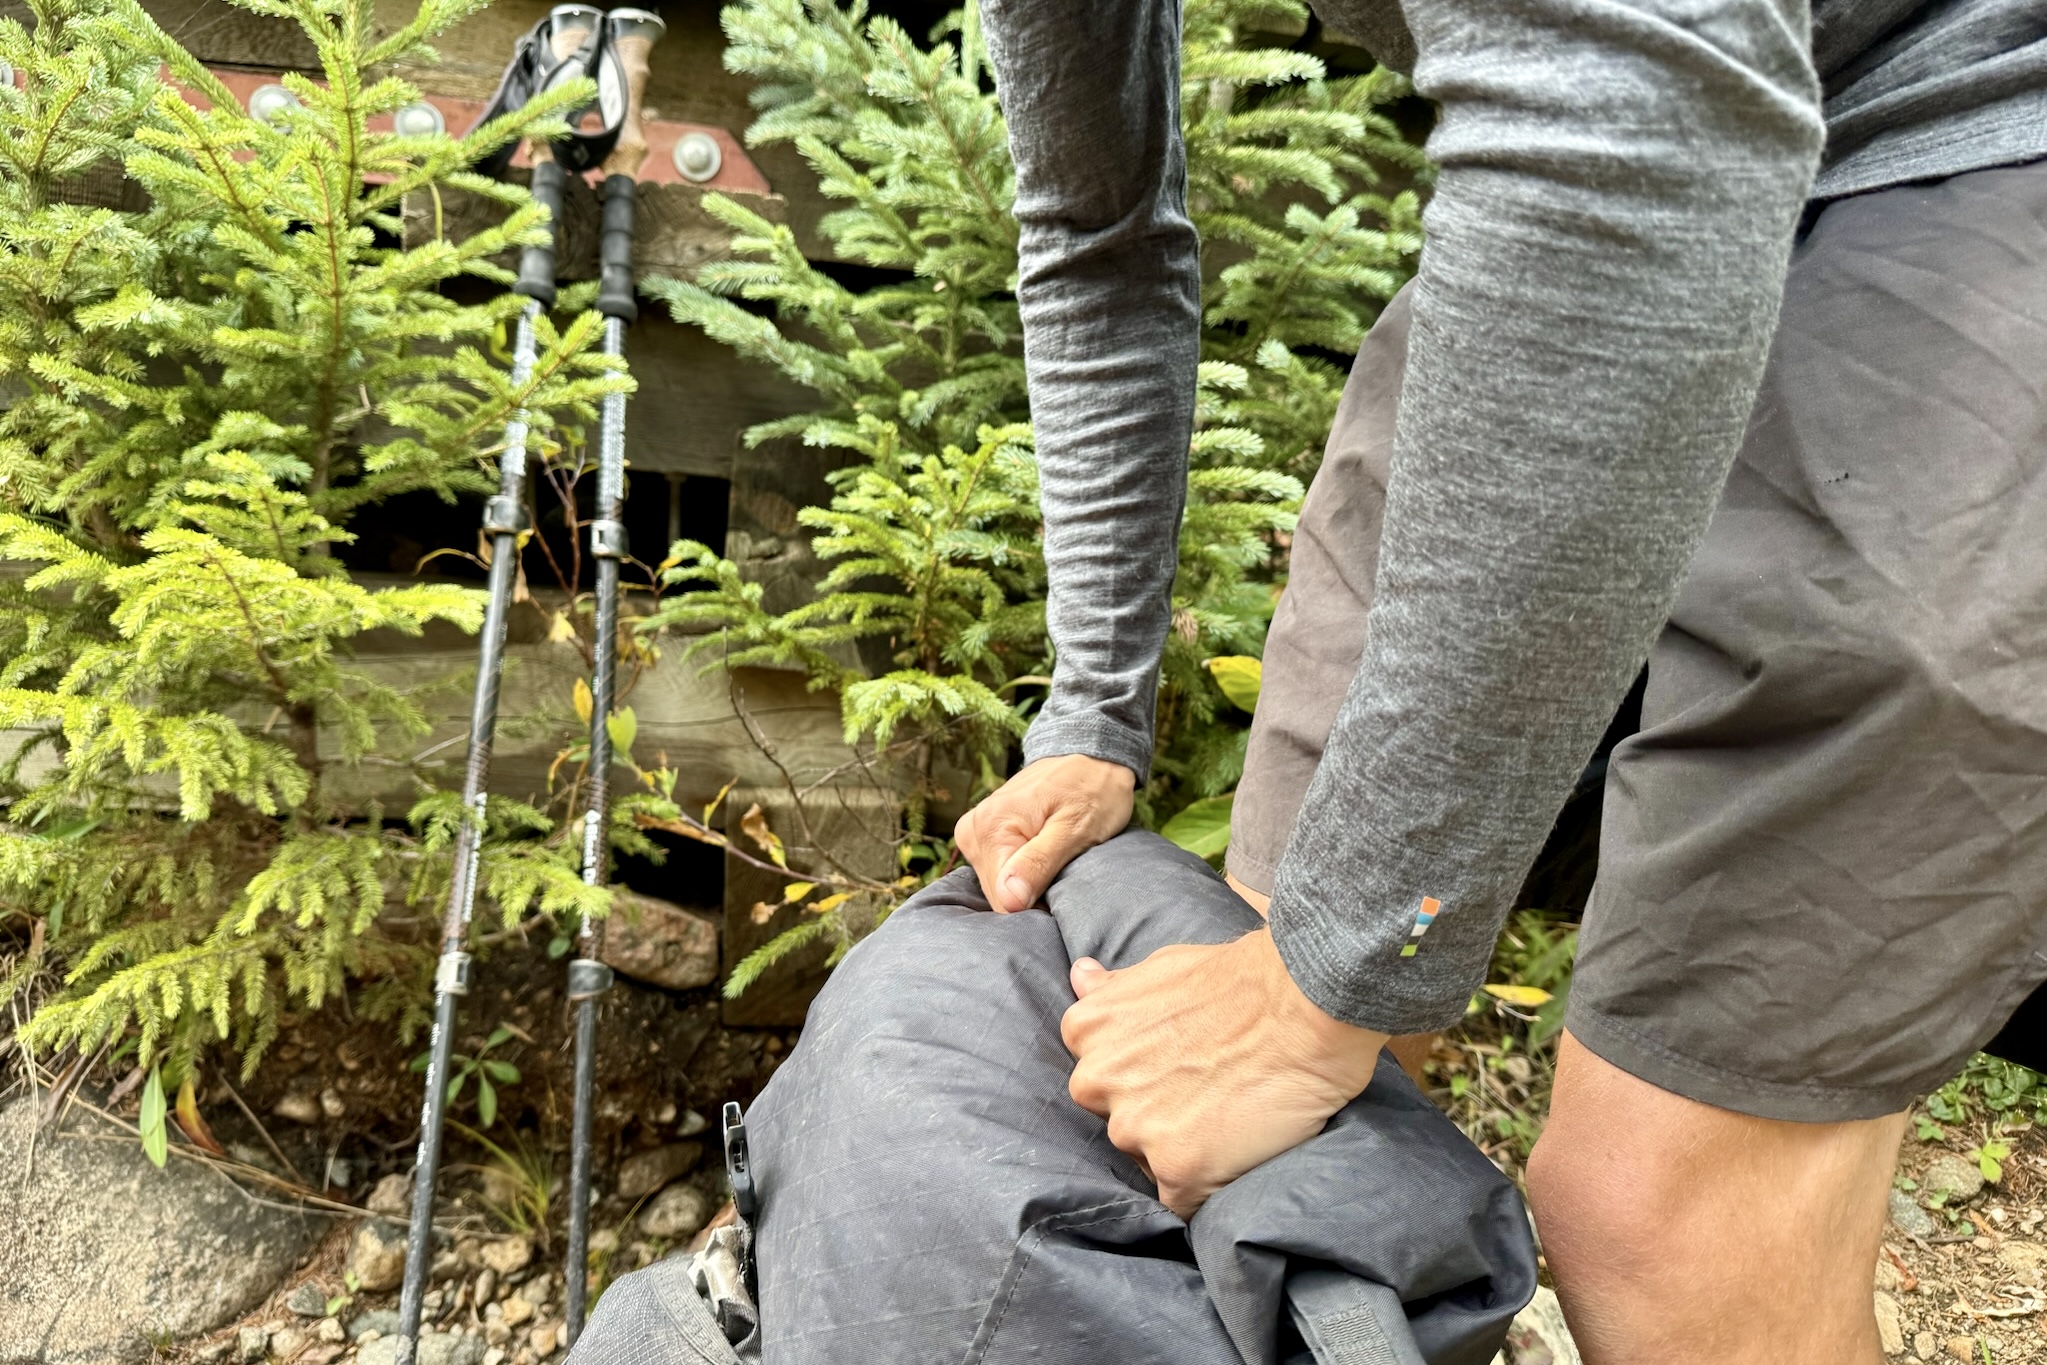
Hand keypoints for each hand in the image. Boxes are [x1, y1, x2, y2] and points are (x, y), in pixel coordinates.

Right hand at [956, 754, 1134, 912]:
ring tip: (1057, 859)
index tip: (1065, 890)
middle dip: (1034, 893)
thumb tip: (1009, 900)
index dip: (1038, 905)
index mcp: (990, 829)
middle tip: (1065, 869)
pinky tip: (1045, 857)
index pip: (1004, 901)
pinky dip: (1025, 873)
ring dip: (1031, 883)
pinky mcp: (985, 836)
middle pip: (999, 895)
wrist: (1090, 757)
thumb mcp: (1074, 829)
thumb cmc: (1091, 789)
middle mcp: (972, 831)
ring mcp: (976, 833)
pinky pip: (1001, 871)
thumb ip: (1039, 863)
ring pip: (1000, 887)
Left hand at [1063, 928, 1386, 1217]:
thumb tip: (1081, 976)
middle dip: (1155, 1116)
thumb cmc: (1243, 980)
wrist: (1306, 1003)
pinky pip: (1181, 1200)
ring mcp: (1135, 1128)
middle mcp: (1098, 1081)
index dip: (1143, 1078)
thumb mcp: (1163, 967)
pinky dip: (1208, 1186)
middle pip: (1117, 1122)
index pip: (1099, 1078)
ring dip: (1181, 1152)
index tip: (1180, 1070)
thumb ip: (1115, 989)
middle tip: (1208, 1095)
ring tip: (1229, 1119)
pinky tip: (1237, 1152)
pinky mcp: (1177, 1169)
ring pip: (1146, 1162)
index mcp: (1088, 1031)